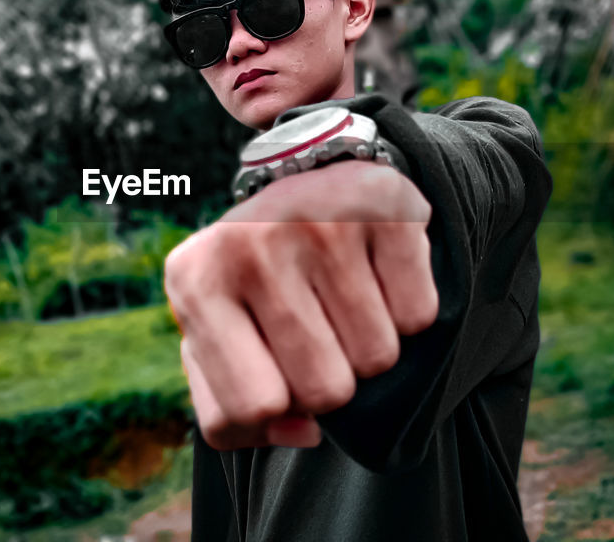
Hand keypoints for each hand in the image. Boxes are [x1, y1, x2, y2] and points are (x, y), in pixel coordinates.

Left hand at [165, 160, 437, 450]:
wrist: (306, 180)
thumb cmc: (257, 282)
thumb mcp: (217, 340)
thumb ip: (233, 412)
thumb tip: (303, 432)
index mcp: (195, 283)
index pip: (252, 407)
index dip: (279, 407)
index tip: (277, 370)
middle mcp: (249, 242)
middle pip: (325, 390)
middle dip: (332, 381)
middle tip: (319, 333)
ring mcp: (318, 220)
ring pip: (378, 357)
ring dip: (371, 348)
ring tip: (345, 302)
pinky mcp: (383, 209)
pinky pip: (418, 316)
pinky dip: (406, 312)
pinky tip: (377, 277)